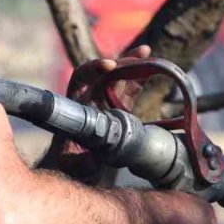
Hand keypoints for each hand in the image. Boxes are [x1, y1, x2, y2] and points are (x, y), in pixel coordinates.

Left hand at [45, 46, 150, 178]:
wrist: (75, 171)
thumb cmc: (68, 166)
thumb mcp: (72, 166)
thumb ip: (82, 162)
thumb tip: (93, 158)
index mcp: (75, 106)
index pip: (81, 78)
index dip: (93, 68)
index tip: (110, 66)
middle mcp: (89, 98)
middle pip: (104, 73)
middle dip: (121, 62)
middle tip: (140, 56)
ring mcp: (105, 102)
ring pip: (119, 77)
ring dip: (133, 64)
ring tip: (147, 52)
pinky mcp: (119, 110)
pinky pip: (130, 89)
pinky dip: (141, 78)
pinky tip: (155, 68)